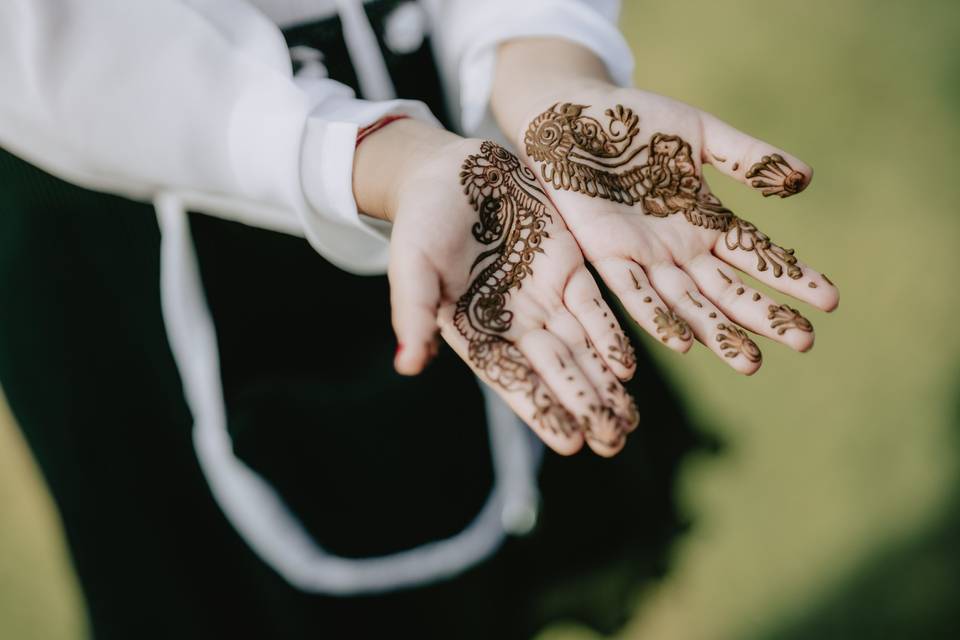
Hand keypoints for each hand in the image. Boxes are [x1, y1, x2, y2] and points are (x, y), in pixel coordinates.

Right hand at [353, 120, 638, 454]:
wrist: (452, 170)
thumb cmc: (422, 218)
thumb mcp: (411, 261)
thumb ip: (411, 311)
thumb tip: (406, 366)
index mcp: (475, 329)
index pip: (513, 378)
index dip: (542, 408)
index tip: (571, 443)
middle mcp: (513, 322)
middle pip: (556, 371)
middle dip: (585, 406)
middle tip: (614, 443)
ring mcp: (543, 297)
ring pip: (581, 348)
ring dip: (605, 384)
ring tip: (628, 422)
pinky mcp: (567, 268)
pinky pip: (594, 307)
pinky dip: (610, 336)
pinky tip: (628, 367)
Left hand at [493, 48, 838, 373]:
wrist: (570, 114)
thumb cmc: (634, 122)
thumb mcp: (700, 134)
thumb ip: (747, 156)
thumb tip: (806, 178)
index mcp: (704, 221)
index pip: (757, 255)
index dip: (790, 277)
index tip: (830, 300)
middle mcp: (678, 248)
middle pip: (728, 290)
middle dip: (765, 317)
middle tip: (805, 343)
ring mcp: (643, 256)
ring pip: (687, 303)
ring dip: (718, 332)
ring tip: (751, 363)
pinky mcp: (606, 254)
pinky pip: (632, 293)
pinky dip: (657, 318)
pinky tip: (684, 344)